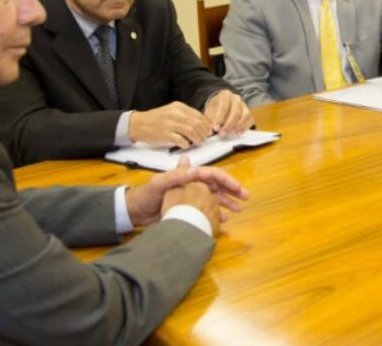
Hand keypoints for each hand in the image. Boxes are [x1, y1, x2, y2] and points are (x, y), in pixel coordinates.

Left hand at [125, 155, 248, 227]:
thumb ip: (175, 175)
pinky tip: (223, 220)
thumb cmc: (146, 195)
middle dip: (232, 191)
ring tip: (238, 210)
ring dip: (227, 203)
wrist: (135, 212)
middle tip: (245, 198)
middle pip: (217, 185)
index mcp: (188, 176)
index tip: (238, 189)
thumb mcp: (159, 183)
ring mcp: (191, 197)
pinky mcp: (189, 209)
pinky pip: (207, 210)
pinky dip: (216, 214)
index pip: (212, 174)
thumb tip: (190, 162)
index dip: (226, 180)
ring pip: (214, 198)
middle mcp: (192, 185)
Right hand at [128, 101, 212, 147]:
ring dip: (197, 139)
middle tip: (204, 138)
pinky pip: (181, 140)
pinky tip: (186, 146)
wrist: (137, 124)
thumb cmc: (156, 119)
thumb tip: (201, 124)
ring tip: (198, 143)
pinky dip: (186, 144)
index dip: (206, 124)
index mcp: (178, 106)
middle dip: (204, 132)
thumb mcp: (171, 111)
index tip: (208, 131)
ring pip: (191, 131)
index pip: (198, 115)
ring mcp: (169, 124)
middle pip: (197, 123)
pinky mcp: (164, 134)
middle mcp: (175, 113)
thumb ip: (185, 115)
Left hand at [203, 90, 252, 136]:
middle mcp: (236, 98)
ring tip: (231, 134)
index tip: (215, 129)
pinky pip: (250, 120)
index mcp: (225, 95)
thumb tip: (210, 131)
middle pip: (236, 112)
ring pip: (245, 116)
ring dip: (238, 127)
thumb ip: (210, 121)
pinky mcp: (248, 112)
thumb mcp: (209, 112)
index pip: (224, 107)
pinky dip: (245, 127)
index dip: (220, 119)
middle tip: (222, 134)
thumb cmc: (215, 108)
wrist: (221, 104)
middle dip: (229, 125)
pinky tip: (237, 133)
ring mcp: (244, 105)